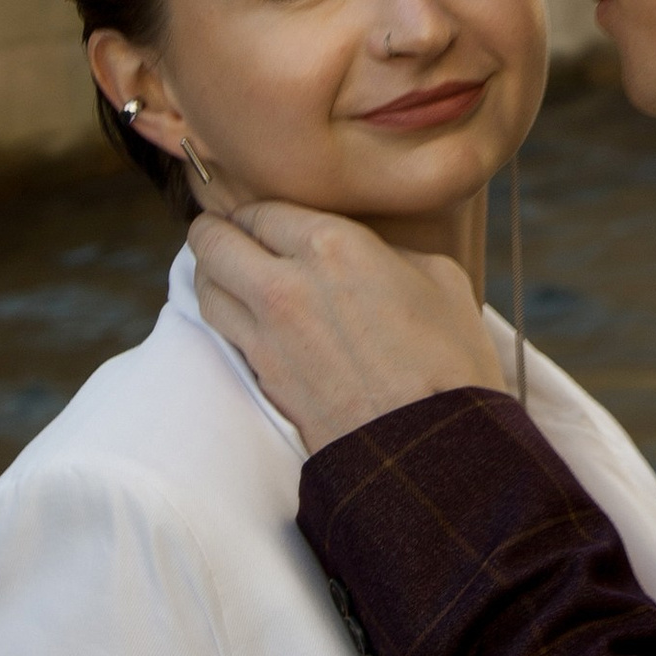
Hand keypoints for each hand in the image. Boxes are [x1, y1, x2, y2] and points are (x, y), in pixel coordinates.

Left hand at [187, 202, 503, 449]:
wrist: (431, 446)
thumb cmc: (450, 361)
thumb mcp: (440, 279)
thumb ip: (390, 252)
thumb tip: (370, 255)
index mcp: (332, 244)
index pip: (261, 209)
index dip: (260, 212)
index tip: (266, 219)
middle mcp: (286, 282)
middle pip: (211, 240)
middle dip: (216, 233)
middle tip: (232, 235)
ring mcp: (267, 334)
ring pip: (205, 287)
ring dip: (213, 276)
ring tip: (231, 274)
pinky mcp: (262, 377)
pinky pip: (222, 332)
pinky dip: (226, 317)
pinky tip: (247, 316)